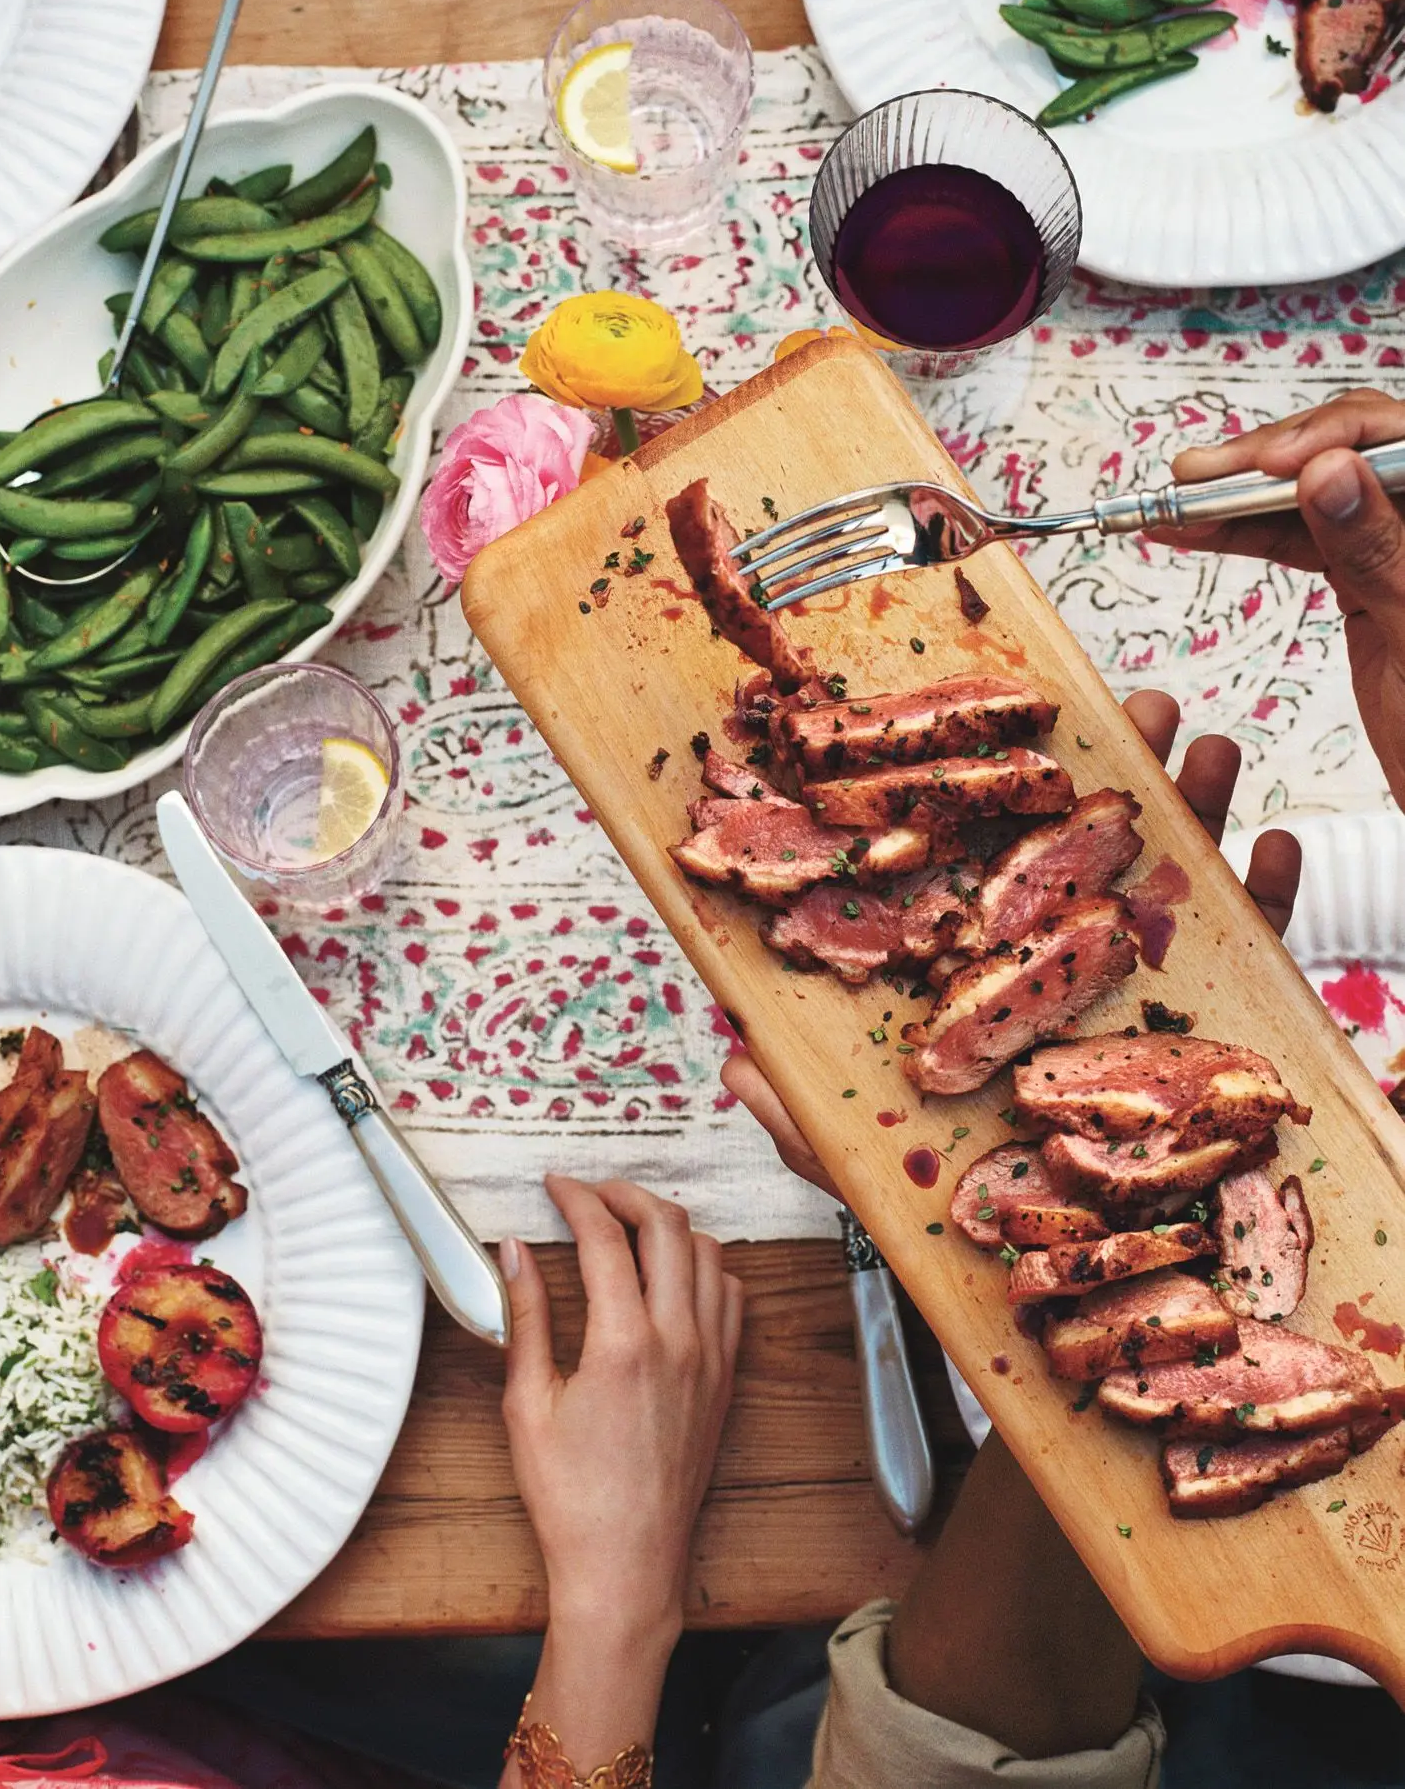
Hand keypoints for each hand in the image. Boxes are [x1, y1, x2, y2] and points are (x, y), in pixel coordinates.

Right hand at [496, 1176, 740, 1779]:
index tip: (553, 1187)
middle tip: (590, 1194)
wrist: (627, 1567)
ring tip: (626, 1225)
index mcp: (623, 1343)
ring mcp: (711, 1359)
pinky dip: (704, 1267)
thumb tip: (513, 1250)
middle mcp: (679, 1341)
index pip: (606, 1237)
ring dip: (668, 1224)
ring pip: (708, 1253)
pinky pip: (732, 1297)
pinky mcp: (725, 1380)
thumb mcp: (526, 1404)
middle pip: (668, 1225)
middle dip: (625, 1194)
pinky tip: (669, 1275)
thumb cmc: (569, 1497)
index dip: (576, 1198)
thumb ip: (525, 1316)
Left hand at [720, 689, 1303, 1195]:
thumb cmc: (934, 1219)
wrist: (1053, 1304)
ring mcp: (1136, 1000)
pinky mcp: (1213, 1042)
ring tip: (1205, 744)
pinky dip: (1273, 903)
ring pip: (1168, 889)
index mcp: (969, 980)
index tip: (1003, 727)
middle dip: (1108, 775)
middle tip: (1130, 705)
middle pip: (1080, 858)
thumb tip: (730, 1060)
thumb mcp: (849, 1162)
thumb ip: (794, 1110)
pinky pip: (1254, 966)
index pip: (973, 874)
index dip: (987, 802)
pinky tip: (1279, 847)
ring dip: (1195, 810)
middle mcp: (1052, 976)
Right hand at [1153, 387, 1404, 804]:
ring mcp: (1400, 547)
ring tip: (1177, 505)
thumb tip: (1328, 471)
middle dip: (1267, 461)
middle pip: (1349, 454)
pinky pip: (1306, 540)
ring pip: (1316, 495)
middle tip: (1194, 479)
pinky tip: (1200, 532)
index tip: (1262, 465)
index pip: (1399, 433)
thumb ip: (1380, 548)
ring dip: (1243, 498)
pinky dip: (1249, 534)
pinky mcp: (1372, 580)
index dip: (1328, 436)